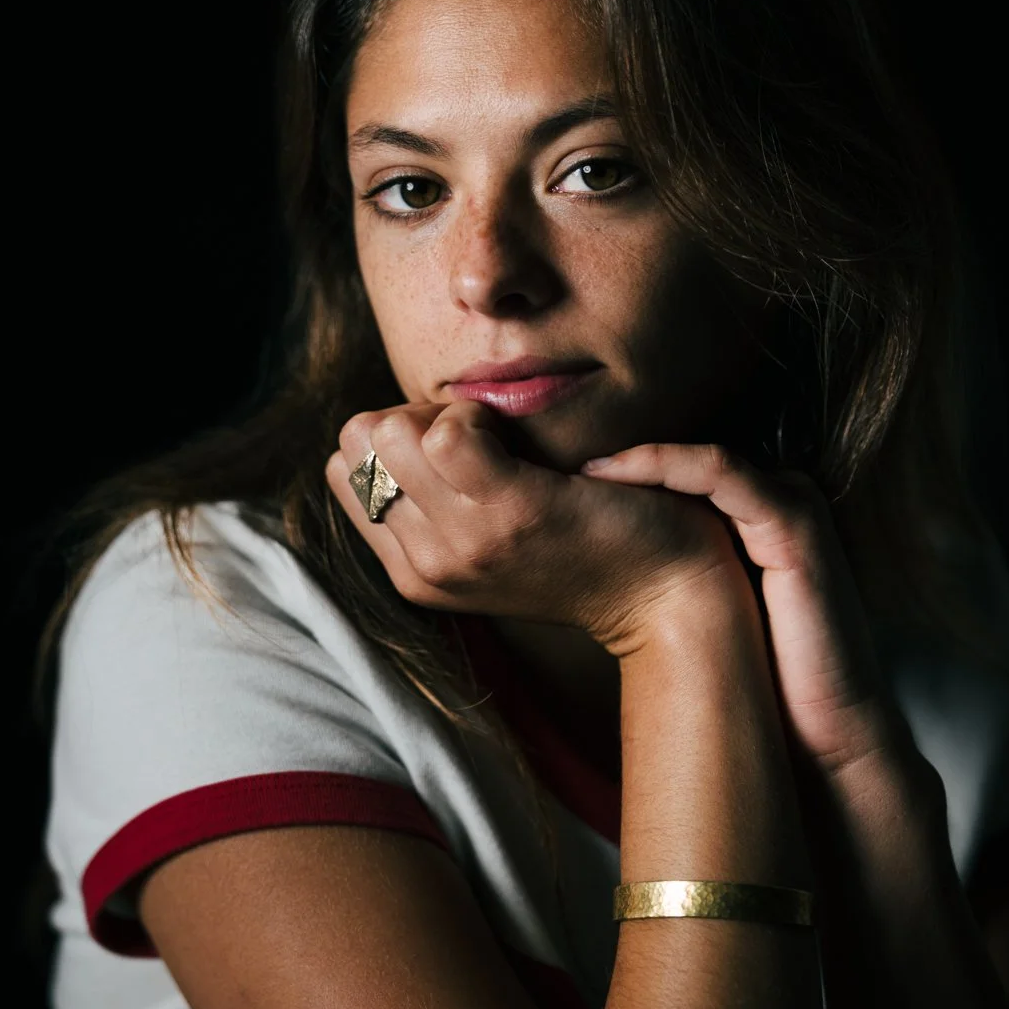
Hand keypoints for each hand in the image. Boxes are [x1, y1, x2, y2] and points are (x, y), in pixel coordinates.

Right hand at [325, 401, 743, 654]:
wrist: (665, 594)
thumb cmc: (585, 546)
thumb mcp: (490, 540)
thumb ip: (436, 501)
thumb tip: (394, 427)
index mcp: (414, 573)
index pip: (344, 468)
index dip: (396, 438)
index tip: (457, 451)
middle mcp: (427, 566)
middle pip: (360, 440)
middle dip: (413, 418)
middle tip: (481, 441)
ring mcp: (463, 543)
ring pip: (392, 431)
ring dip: (446, 414)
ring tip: (501, 441)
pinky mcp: (510, 512)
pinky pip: (448, 432)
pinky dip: (477, 414)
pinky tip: (516, 437)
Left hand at [581, 443, 922, 781]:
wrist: (819, 731)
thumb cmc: (759, 678)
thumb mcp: (703, 611)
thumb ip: (671, 575)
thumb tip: (591, 563)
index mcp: (757, 518)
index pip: (685, 474)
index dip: (626, 475)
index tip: (566, 489)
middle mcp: (777, 502)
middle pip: (692, 461)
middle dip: (627, 461)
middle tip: (564, 472)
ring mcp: (790, 507)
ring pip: (701, 459)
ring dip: (637, 459)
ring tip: (584, 474)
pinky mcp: (793, 523)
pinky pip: (721, 472)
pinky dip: (665, 466)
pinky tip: (616, 475)